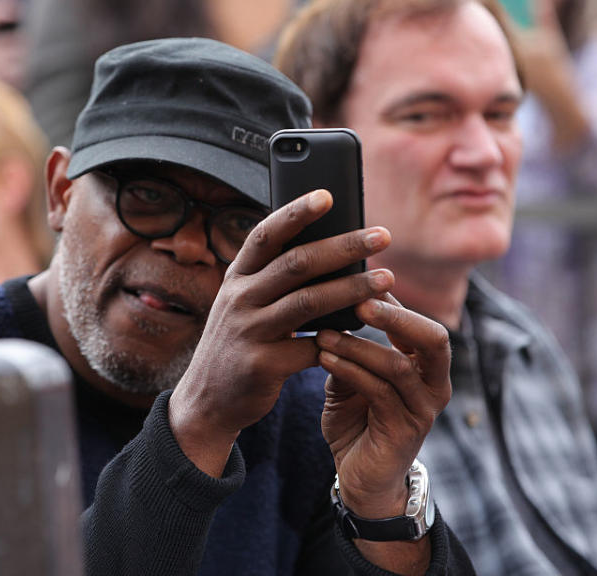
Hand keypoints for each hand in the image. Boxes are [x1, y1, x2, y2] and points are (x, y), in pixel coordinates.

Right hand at [168, 190, 392, 475]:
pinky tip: (366, 331)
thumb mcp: (245, 304)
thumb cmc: (240, 342)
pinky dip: (340, 339)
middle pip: (296, 263)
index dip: (295, 213)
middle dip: (343, 246)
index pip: (266, 235)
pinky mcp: (261, 366)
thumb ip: (274, 279)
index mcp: (236, 277)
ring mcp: (247, 332)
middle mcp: (238, 299)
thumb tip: (333, 250)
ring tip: (387, 279)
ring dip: (352, 289)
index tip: (328, 195)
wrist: (208, 400)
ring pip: (309, 303)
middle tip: (383, 236)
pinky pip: (310, 349)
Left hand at [316, 294, 450, 517]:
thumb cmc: (355, 419)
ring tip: (324, 334)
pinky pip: (380, 392)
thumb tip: (330, 302)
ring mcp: (424, 409)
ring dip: (358, 346)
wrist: (358, 477)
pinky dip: (350, 371)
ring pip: (398, 365)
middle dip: (397, 316)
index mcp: (425, 365)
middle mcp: (434, 384)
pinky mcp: (405, 430)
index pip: (416, 321)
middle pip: (433, 338)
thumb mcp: (349, 375)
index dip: (390, 298)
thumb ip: (349, 345)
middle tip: (360, 300)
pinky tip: (324, 359)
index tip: (355, 275)